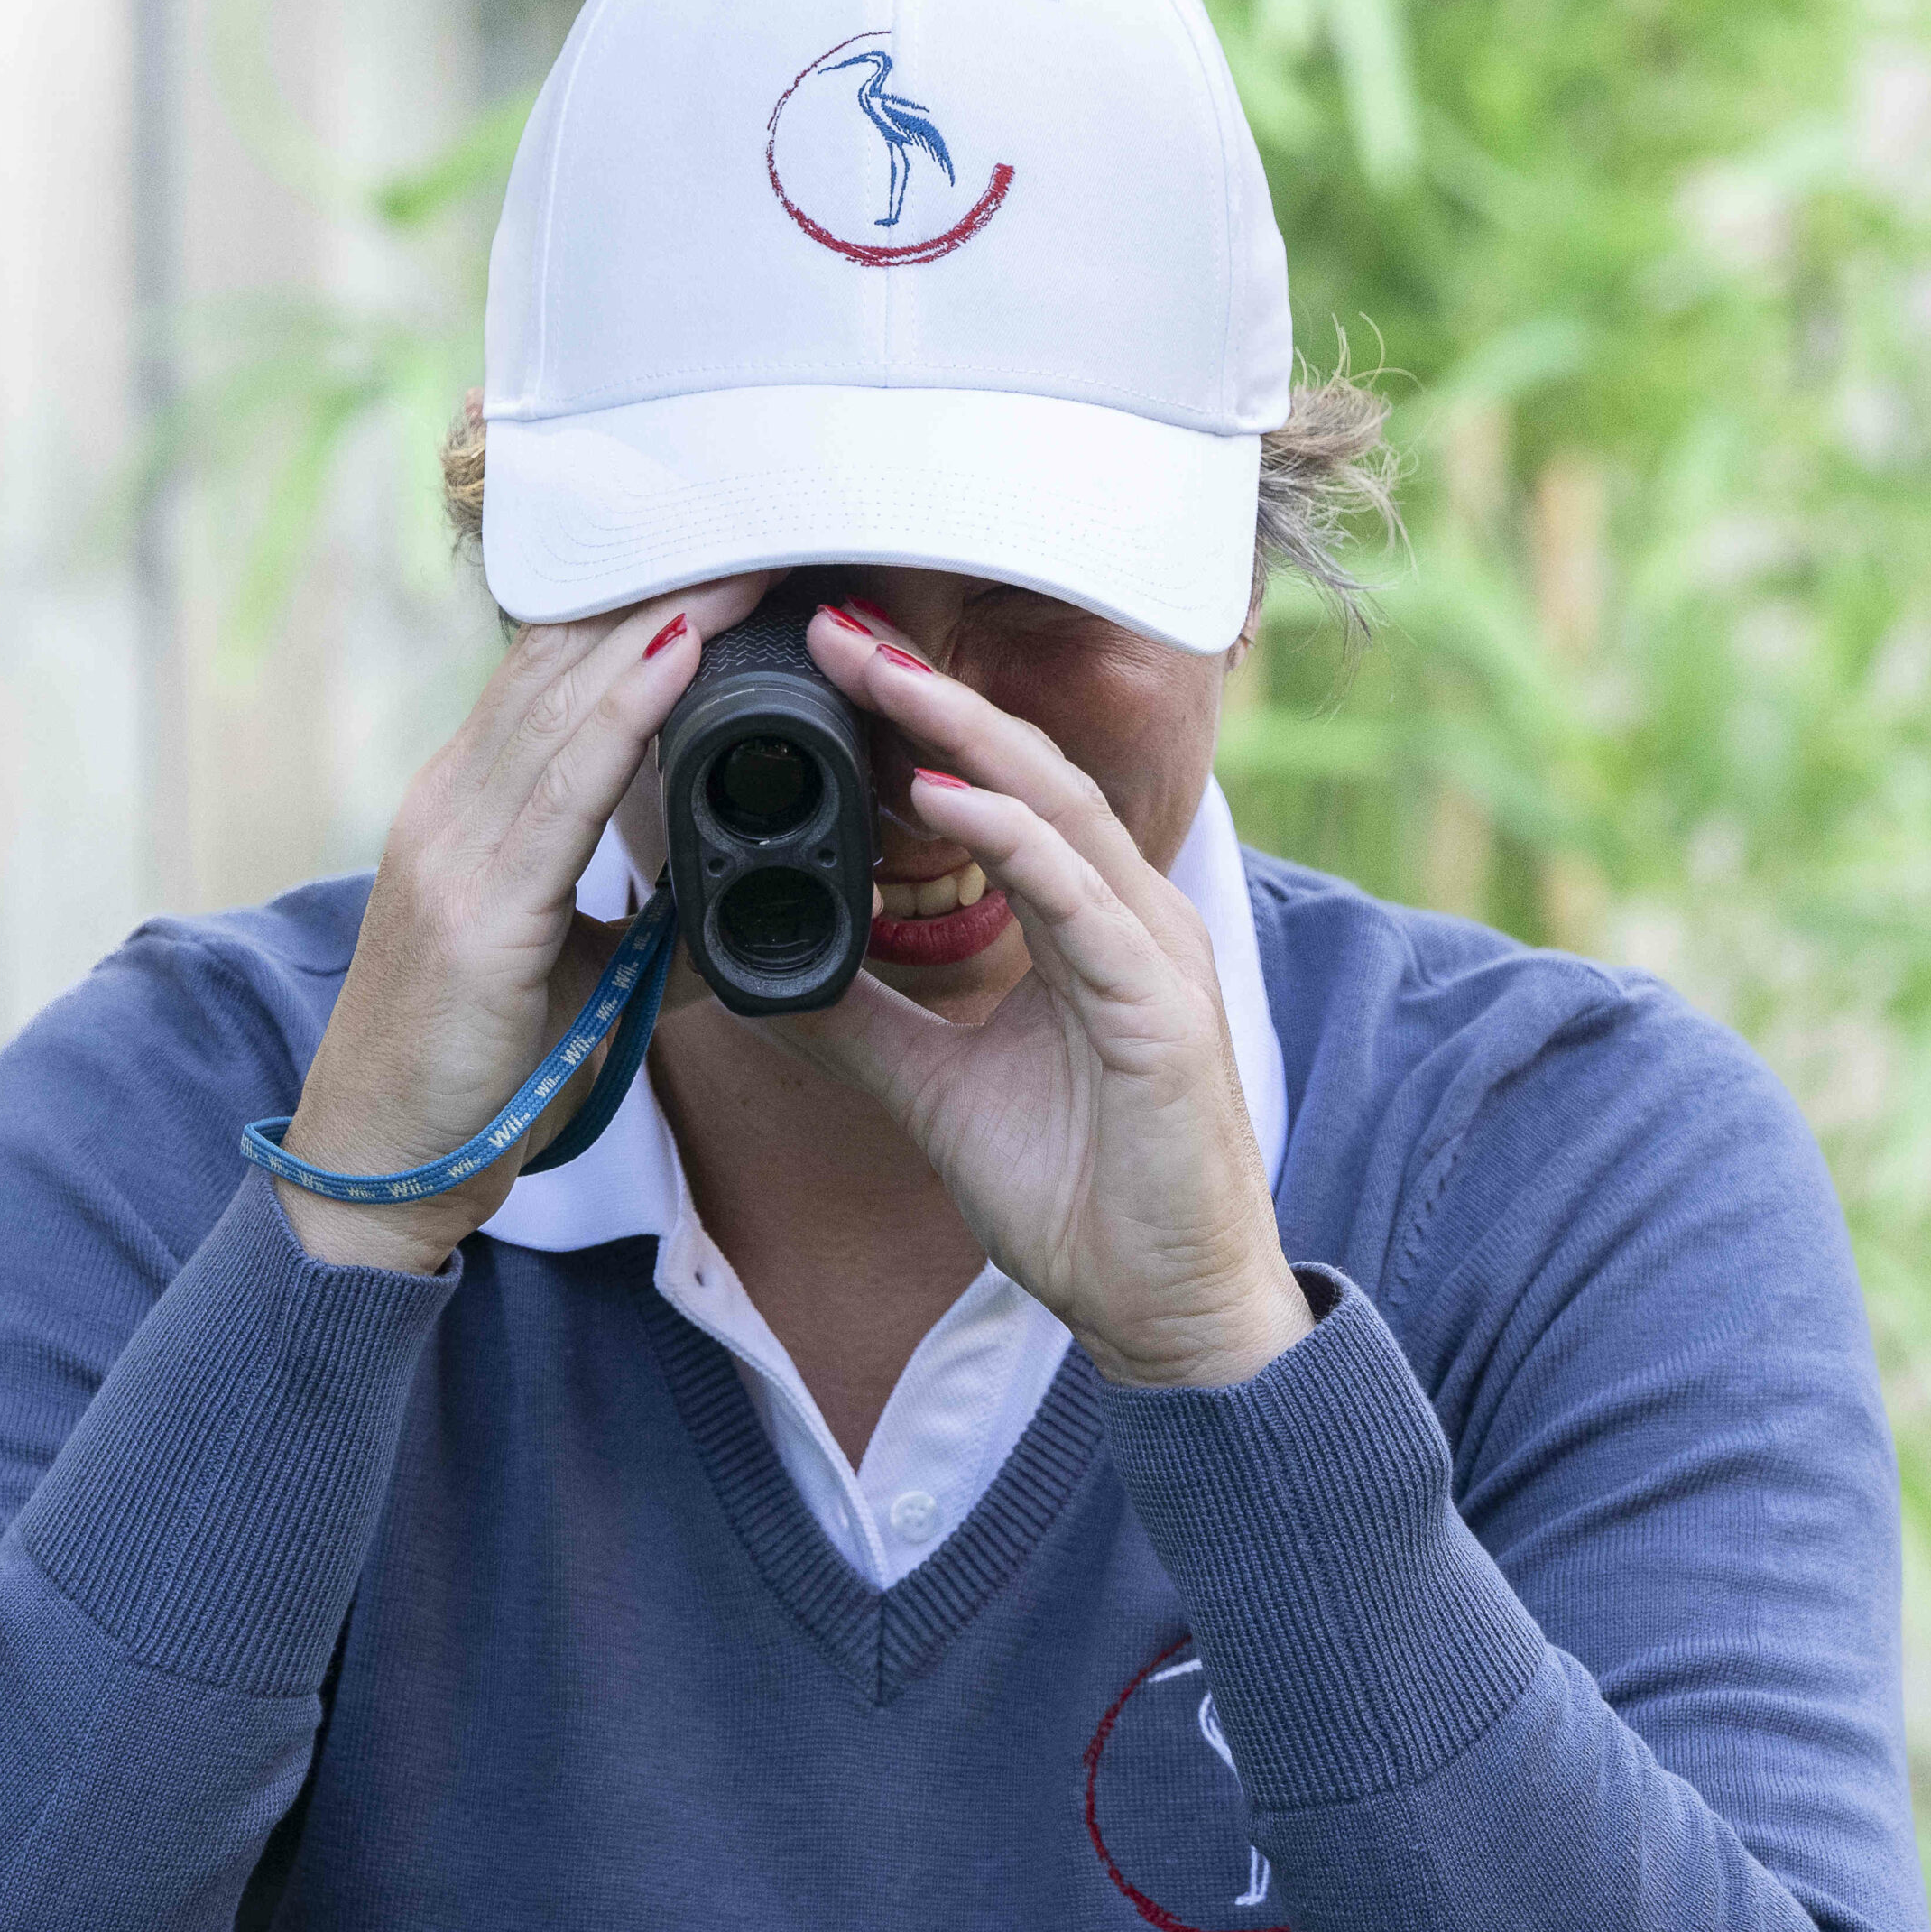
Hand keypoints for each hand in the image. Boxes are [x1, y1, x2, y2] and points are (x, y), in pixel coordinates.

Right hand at [273, 575, 767, 1273]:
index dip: (636, 612)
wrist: (383, 1167)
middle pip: (558, 663)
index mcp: (470, 815)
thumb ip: (644, 926)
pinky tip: (680, 655)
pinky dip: (624, 711)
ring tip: (741, 562)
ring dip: (660, 624)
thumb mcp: (571, 978)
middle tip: (754, 527)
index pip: (554, 680)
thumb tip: (726, 899)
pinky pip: (563, 786)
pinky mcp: (474, 910)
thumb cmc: (475, 1074)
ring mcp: (453, 850)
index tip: (722, 565)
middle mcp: (450, 807)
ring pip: (561, 701)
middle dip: (659, 591)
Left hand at [778, 607, 1315, 1388]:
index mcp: (1082, 922)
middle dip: (928, 691)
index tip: (828, 667)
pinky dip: (1010, 837)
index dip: (916, 724)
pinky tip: (939, 794)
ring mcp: (1151, 952)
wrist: (1163, 1309)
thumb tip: (767, 971)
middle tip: (836, 622)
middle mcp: (1125, 916)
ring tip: (872, 669)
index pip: (995, 790)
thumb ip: (864, 1021)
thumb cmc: (1081, 1194)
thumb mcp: (935, 1089)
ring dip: (961, 731)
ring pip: (1056, 806)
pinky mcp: (1160, 1007)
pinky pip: (1079, 897)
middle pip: (1024, 769)